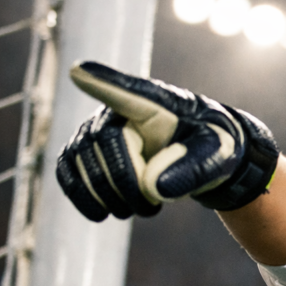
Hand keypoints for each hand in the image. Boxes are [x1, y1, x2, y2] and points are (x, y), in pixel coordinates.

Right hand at [55, 61, 278, 220]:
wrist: (201, 157)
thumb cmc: (212, 146)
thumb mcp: (218, 153)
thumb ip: (194, 167)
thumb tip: (154, 187)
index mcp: (156, 101)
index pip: (126, 90)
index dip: (102, 83)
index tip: (79, 73)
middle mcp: (118, 110)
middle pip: (103, 143)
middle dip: (125, 183)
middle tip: (152, 207)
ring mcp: (98, 129)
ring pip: (81, 159)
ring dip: (107, 195)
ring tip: (141, 209)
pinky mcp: (86, 151)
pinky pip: (67, 170)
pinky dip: (82, 196)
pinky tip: (102, 212)